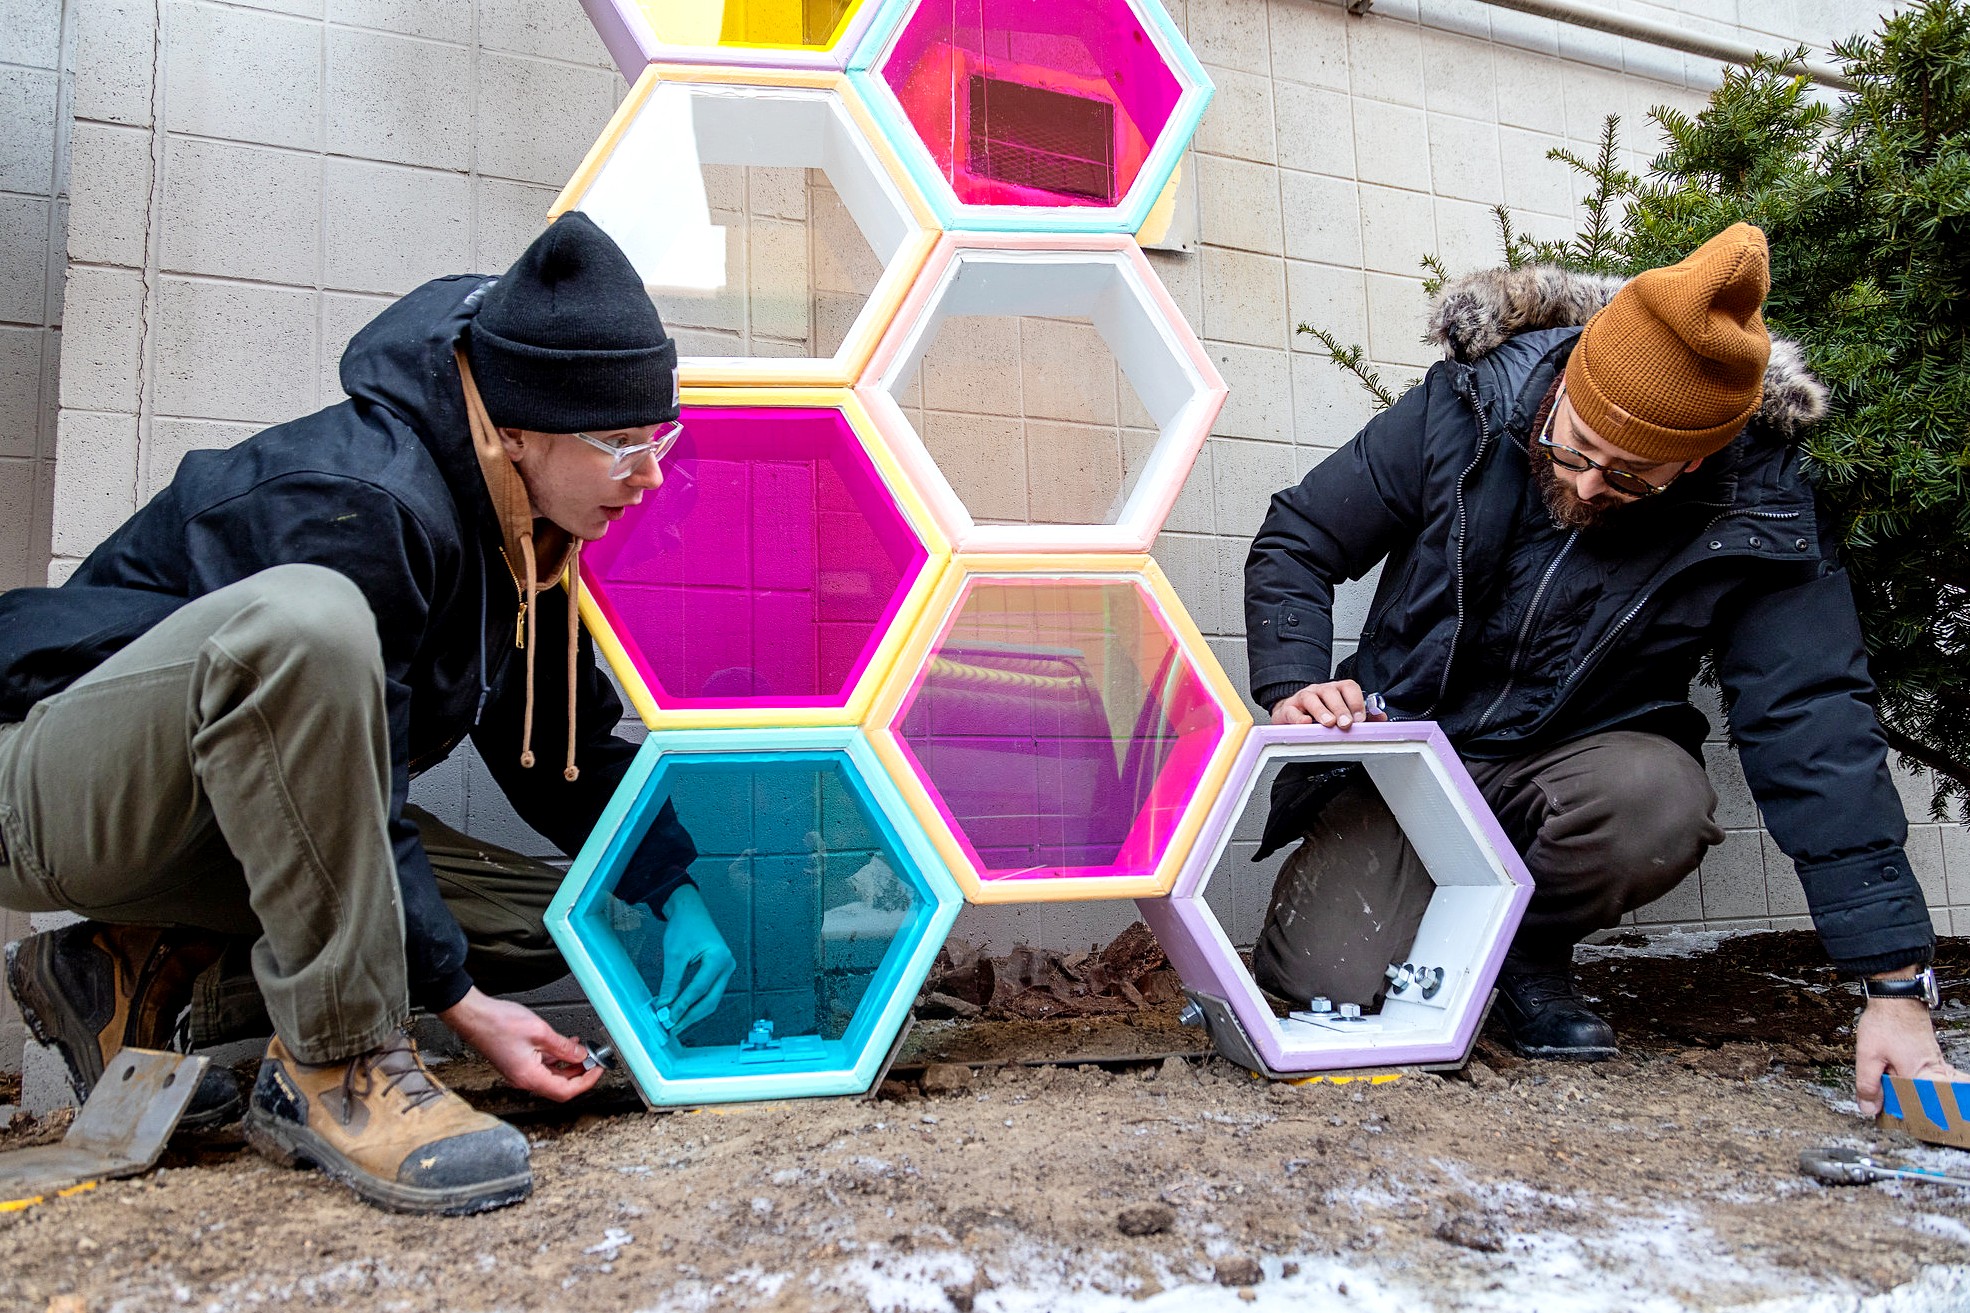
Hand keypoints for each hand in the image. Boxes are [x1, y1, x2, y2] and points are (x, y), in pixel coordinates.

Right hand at [438, 988, 602, 1101]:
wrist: (473, 1016)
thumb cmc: (498, 1023)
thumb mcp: (540, 1032)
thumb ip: (564, 1047)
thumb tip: (581, 1055)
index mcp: (530, 1077)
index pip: (565, 1091)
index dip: (586, 1082)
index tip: (598, 1070)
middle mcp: (523, 1079)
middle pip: (559, 1086)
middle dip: (580, 1073)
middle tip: (594, 1059)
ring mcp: (519, 1072)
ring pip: (551, 1075)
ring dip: (569, 1064)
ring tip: (583, 1049)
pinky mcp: (516, 1063)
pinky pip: (542, 1066)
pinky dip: (556, 1058)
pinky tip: (565, 1045)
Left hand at [652, 883, 734, 1035]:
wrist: (690, 910)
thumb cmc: (685, 926)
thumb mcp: (675, 954)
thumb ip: (671, 982)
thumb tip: (664, 1006)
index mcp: (719, 959)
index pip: (699, 989)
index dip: (682, 1006)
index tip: (668, 1019)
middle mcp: (727, 966)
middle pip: (710, 1000)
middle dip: (690, 1016)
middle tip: (672, 1028)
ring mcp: (725, 970)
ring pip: (711, 1000)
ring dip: (693, 1013)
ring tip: (676, 1023)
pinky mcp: (719, 972)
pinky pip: (710, 993)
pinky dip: (696, 1004)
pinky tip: (683, 1011)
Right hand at [1270, 680, 1387, 728]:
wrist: (1292, 715)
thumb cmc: (1320, 714)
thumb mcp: (1342, 714)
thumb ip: (1362, 716)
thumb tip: (1381, 718)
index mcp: (1336, 690)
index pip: (1349, 687)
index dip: (1356, 702)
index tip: (1360, 718)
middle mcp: (1320, 691)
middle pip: (1331, 693)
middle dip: (1341, 709)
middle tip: (1346, 724)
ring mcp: (1303, 698)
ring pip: (1312, 698)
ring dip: (1322, 711)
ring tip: (1328, 723)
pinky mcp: (1288, 709)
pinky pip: (1292, 711)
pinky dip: (1299, 718)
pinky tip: (1305, 723)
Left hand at [1855, 988, 1966, 1116]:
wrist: (1898, 996)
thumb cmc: (1886, 1021)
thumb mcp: (1868, 1055)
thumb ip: (1867, 1084)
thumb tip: (1868, 1108)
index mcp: (1918, 1077)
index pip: (1910, 1108)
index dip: (1892, 1111)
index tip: (1879, 1111)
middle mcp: (1932, 1074)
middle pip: (1915, 1100)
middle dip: (1897, 1099)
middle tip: (1880, 1094)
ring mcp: (1935, 1066)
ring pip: (1916, 1088)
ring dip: (1899, 1087)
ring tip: (1885, 1076)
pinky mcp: (1931, 1059)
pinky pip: (1919, 1076)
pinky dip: (1905, 1077)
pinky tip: (1892, 1069)